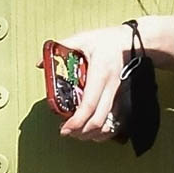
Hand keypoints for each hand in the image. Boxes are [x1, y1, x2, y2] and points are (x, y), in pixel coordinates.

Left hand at [54, 25, 133, 142]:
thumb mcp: (83, 39)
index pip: (89, 105)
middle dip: (81, 131)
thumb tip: (40, 62)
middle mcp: (111, 88)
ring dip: (92, 134)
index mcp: (100, 74)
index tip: (65, 128)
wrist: (132, 42)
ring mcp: (118, 95)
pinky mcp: (122, 98)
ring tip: (77, 133)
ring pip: (109, 124)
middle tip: (66, 132)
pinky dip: (104, 131)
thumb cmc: (108, 40)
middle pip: (99, 120)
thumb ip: (61, 48)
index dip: (77, 121)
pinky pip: (116, 121)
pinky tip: (93, 131)